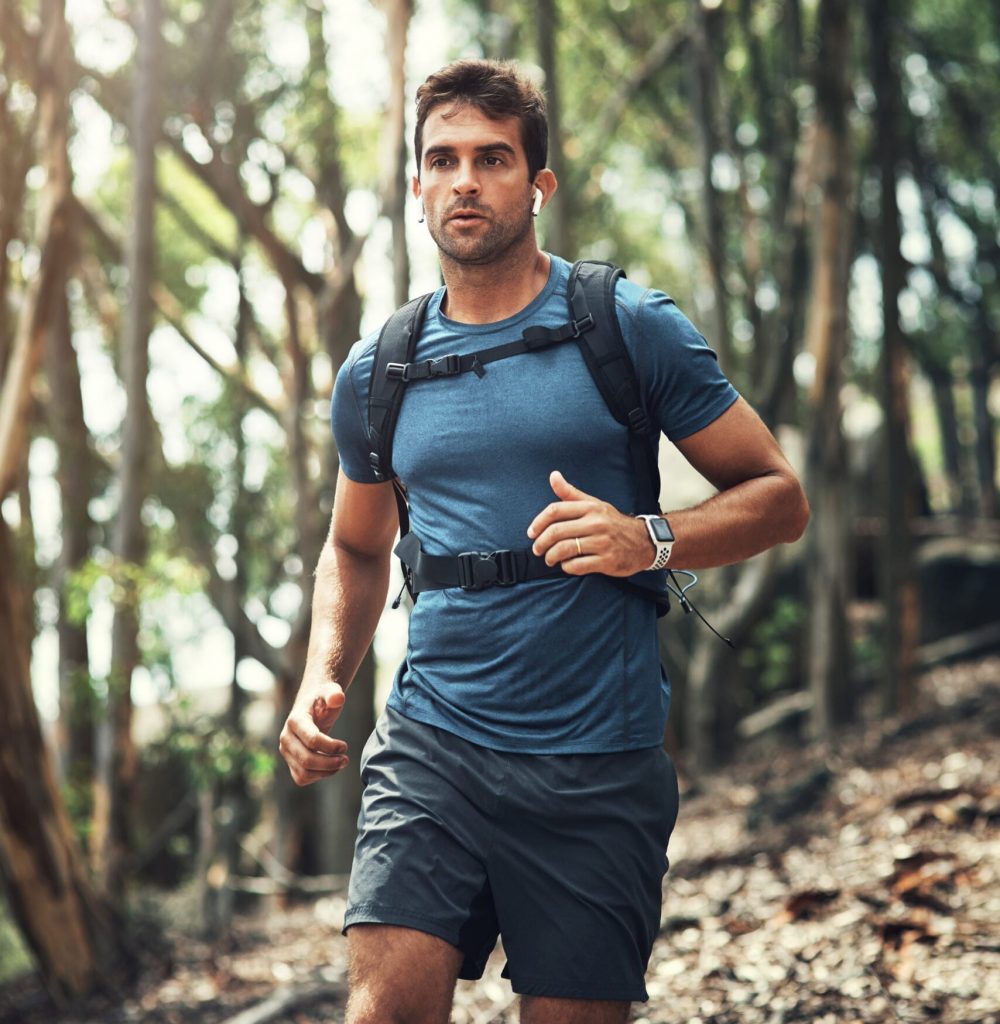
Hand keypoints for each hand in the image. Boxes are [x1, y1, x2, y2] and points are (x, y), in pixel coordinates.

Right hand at [278, 684, 349, 786]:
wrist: (312, 707)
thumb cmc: (322, 700)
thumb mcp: (330, 691)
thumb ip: (334, 694)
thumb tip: (337, 698)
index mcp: (295, 720)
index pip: (312, 740)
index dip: (331, 746)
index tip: (345, 745)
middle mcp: (286, 738)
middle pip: (306, 760)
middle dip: (330, 763)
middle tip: (345, 759)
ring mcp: (286, 751)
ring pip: (303, 773)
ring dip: (325, 772)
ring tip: (341, 763)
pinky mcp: (290, 761)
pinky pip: (301, 778)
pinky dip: (318, 776)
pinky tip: (330, 767)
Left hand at [526, 470, 652, 576]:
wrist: (644, 542)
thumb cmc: (613, 523)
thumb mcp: (594, 505)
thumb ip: (571, 493)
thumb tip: (553, 476)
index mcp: (591, 508)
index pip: (556, 510)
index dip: (538, 522)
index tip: (531, 532)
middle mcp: (596, 523)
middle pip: (557, 531)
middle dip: (541, 543)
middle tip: (537, 549)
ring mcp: (603, 542)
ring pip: (565, 549)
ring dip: (551, 556)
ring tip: (549, 559)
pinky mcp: (607, 561)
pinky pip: (577, 565)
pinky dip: (567, 567)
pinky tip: (567, 565)